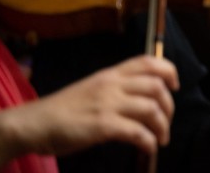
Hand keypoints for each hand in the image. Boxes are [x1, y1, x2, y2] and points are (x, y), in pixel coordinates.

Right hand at [0, 55, 177, 161]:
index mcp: (111, 74)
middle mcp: (112, 85)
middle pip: (156, 86)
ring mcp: (108, 104)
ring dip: (163, 126)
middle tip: (167, 121)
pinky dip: (149, 140)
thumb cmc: (63, 110)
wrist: (34, 123)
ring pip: (151, 108)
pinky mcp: (103, 125)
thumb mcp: (93, 88)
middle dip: (169, 106)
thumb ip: (116, 89)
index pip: (148, 61)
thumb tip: (142, 99)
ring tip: (161, 138)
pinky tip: (148, 147)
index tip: (174, 86)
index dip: (169, 71)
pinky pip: (137, 131)